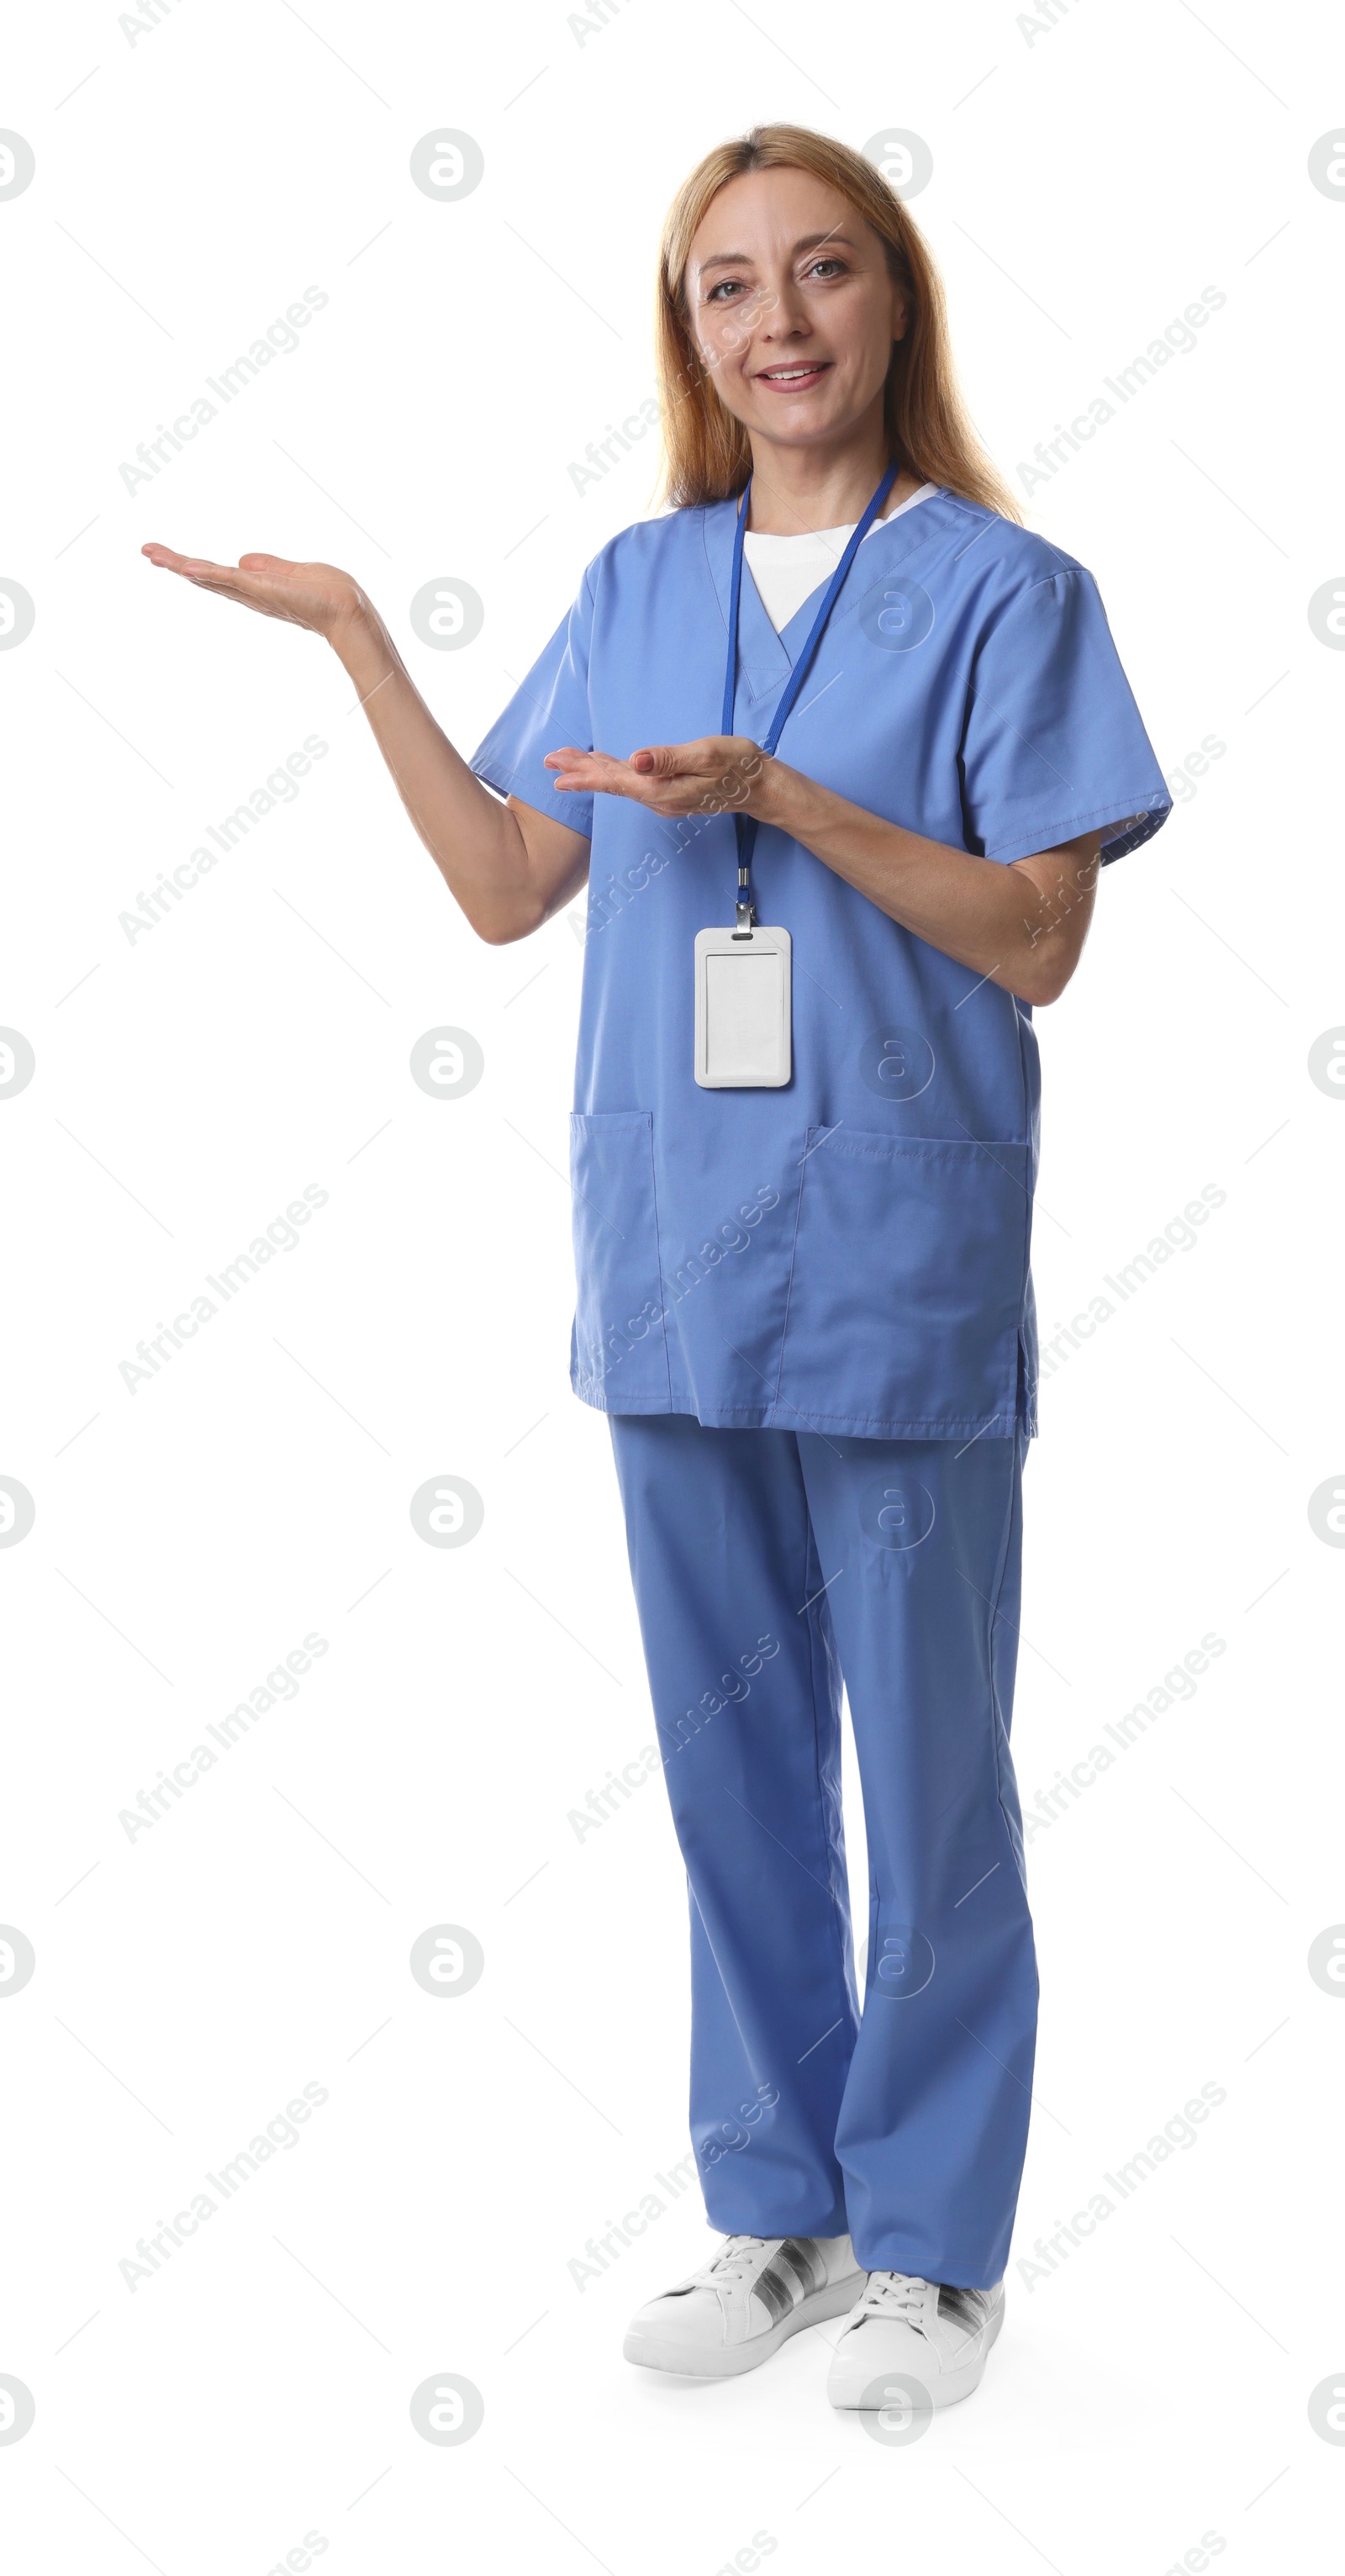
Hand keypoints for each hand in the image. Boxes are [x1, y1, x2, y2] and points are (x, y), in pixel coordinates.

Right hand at [140, 543, 368, 645]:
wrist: (347, 610)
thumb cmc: (328, 593)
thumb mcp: (294, 571)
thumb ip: (269, 565)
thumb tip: (242, 559)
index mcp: (256, 588)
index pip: (217, 575)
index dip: (193, 566)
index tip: (168, 557)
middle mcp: (249, 594)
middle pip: (205, 577)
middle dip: (175, 564)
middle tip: (147, 551)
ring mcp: (253, 594)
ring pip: (210, 577)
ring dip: (179, 565)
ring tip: (152, 553)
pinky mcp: (262, 591)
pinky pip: (229, 580)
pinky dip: (207, 573)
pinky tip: (185, 567)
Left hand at [543, 734, 780, 820]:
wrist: (760, 786)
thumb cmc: (737, 765)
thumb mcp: (705, 754)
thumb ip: (668, 758)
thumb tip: (635, 760)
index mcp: (662, 789)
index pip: (616, 781)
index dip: (585, 776)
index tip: (557, 772)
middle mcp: (658, 799)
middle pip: (612, 783)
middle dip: (580, 772)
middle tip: (549, 761)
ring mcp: (663, 798)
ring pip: (621, 783)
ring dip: (593, 772)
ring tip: (567, 762)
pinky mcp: (669, 792)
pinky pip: (633, 783)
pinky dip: (613, 773)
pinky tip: (603, 766)